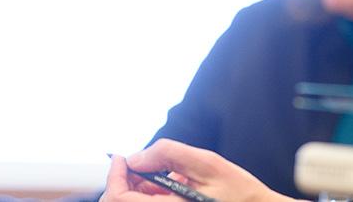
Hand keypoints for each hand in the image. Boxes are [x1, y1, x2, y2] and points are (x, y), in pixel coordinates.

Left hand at [102, 139, 295, 201]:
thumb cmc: (239, 193)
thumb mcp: (208, 163)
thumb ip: (169, 155)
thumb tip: (137, 157)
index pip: (119, 199)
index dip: (114, 176)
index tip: (121, 158)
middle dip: (124, 182)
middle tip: (140, 163)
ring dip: (138, 189)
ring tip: (163, 174)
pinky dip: (152, 196)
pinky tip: (171, 186)